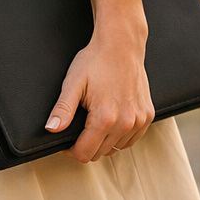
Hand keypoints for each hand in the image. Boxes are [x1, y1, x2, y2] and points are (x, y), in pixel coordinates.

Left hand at [45, 0, 153, 163]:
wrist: (122, 45)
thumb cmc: (96, 61)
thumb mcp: (73, 84)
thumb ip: (62, 109)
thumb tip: (51, 129)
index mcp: (105, 118)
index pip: (84, 154)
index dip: (71, 150)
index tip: (67, 140)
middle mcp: (125, 123)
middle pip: (99, 154)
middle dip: (86, 146)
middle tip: (80, 128)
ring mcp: (139, 120)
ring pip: (116, 149)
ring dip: (104, 142)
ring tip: (96, 122)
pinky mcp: (147, 116)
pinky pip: (131, 139)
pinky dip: (120, 136)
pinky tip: (112, 121)